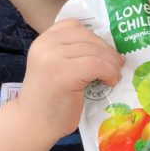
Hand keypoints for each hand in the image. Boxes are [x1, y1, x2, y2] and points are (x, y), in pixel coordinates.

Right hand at [18, 19, 122, 137]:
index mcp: (43, 41)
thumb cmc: (48, 101)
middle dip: (107, 50)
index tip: (104, 52)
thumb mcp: (54, 67)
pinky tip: (109, 82)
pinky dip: (109, 72)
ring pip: (95, 50)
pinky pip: (97, 65)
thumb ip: (70, 53)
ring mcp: (53, 58)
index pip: (74, 26)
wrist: (33, 124)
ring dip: (111, 63)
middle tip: (116, 65)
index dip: (94, 38)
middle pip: (87, 36)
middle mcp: (46, 45)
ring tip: (113, 76)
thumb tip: (105, 47)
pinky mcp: (64, 73)